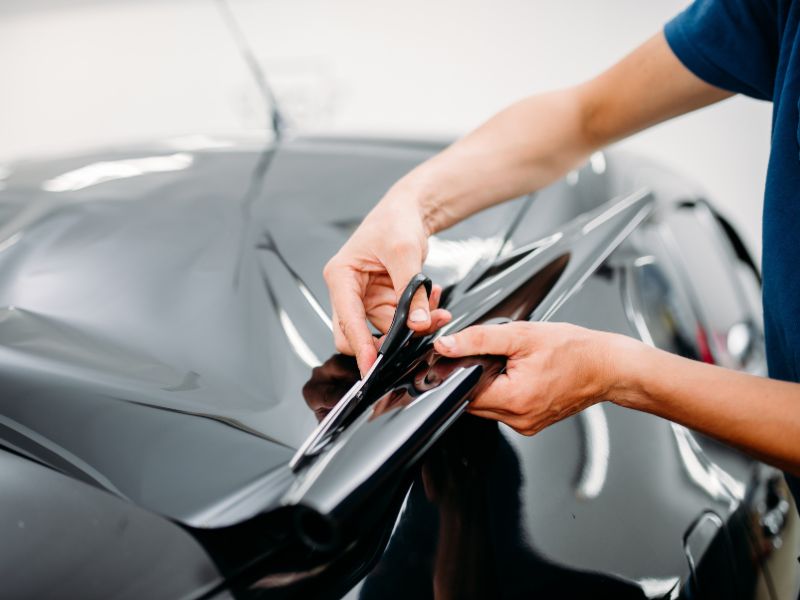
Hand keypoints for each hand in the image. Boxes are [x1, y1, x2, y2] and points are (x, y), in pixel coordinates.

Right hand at [324, 190, 450, 374]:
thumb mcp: (404, 252)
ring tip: (437, 309)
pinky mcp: (383, 301)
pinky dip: (418, 315)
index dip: (360, 345)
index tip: (371, 366)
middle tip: (417, 338)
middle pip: (357, 334)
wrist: (410, 211)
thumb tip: (418, 324)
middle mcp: (349, 291)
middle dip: (389, 340)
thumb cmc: (395, 221)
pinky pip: (399, 321)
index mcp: (341, 276)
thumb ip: (411, 291)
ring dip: (413, 326)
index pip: (346, 320)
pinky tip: (432, 299)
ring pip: (385, 331)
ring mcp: (367, 299)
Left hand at [433, 321, 628, 434]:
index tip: (464, 358)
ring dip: (489, 387)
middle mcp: (519, 419)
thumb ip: (479, 339)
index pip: (463, 393)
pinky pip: (504, 411)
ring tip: (510, 366)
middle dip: (476, 379)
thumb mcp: (521, 335)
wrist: (607, 366)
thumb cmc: (574, 350)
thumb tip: (447, 346)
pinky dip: (504, 394)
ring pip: (487, 408)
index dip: (458, 374)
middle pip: (473, 402)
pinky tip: (519, 377)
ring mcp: (526, 425)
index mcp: (515, 399)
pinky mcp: (532, 424)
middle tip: (494, 358)